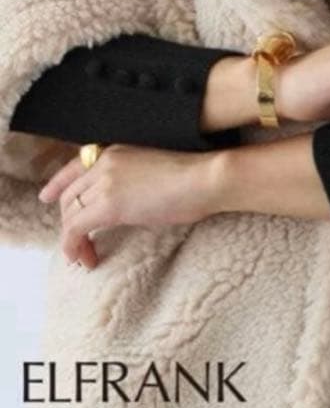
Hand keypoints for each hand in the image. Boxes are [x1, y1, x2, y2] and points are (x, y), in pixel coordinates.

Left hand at [37, 143, 220, 269]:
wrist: (205, 178)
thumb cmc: (194, 177)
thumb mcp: (155, 169)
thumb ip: (132, 179)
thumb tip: (124, 203)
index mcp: (117, 150)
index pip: (75, 166)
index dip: (57, 184)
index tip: (47, 196)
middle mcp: (105, 162)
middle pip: (69, 194)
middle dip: (67, 220)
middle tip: (77, 243)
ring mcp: (105, 182)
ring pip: (69, 214)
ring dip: (72, 238)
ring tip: (85, 256)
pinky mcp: (107, 204)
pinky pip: (74, 229)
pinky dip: (73, 246)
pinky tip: (85, 257)